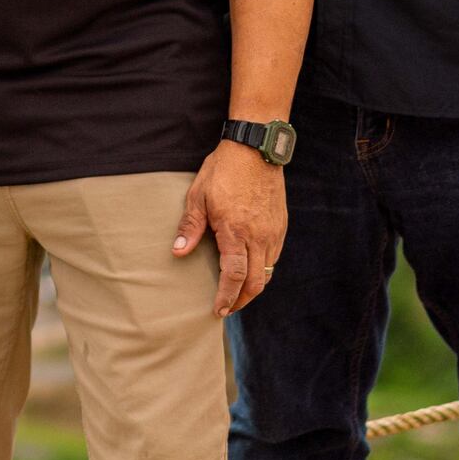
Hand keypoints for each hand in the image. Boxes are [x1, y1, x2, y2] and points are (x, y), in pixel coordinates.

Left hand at [173, 141, 287, 315]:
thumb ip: (190, 226)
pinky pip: (274, 257)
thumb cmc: (223, 170)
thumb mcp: (199, 195)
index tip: (218, 311)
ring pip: (267, 272)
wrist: (256, 149)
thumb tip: (178, 251)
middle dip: (241, 301)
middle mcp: (258, 237)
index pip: (234, 276)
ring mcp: (273, 232)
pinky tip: (250, 268)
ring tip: (237, 293)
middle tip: (227, 309)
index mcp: (235, 232)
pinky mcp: (280, 226)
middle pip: (255, 283)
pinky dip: (263, 269)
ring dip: (253, 287)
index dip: (226, 297)